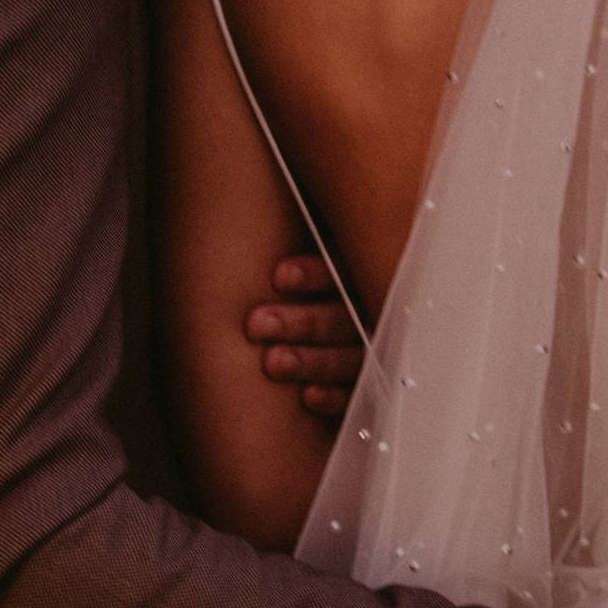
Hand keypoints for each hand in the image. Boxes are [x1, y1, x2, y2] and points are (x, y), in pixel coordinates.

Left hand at [245, 254, 362, 421]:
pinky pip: (356, 394)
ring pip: (350, 357)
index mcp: (354, 280)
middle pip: (342, 317)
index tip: (278, 277)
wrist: (315, 373)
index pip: (342, 271)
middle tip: (255, 325)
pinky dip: (333, 396)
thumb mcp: (296, 272)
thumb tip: (233, 210)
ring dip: (311, 361)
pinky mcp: (370, 391)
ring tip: (272, 363)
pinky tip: (308, 397)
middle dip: (300, 321)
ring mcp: (374, 354)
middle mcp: (368, 315)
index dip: (314, 275)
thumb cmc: (290, 306)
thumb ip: (284, 253)